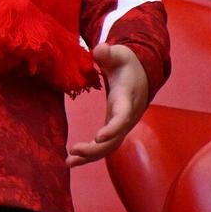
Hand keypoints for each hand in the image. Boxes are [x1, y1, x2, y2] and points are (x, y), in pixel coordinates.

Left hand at [66, 43, 151, 165]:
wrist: (141, 75)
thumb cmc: (126, 63)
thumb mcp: (120, 54)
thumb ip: (108, 53)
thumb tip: (99, 49)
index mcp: (127, 98)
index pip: (123, 116)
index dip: (113, 128)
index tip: (99, 137)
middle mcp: (127, 116)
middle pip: (115, 139)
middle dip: (96, 149)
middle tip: (74, 152)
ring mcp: (121, 125)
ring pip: (110, 147)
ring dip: (90, 157)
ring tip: (69, 162)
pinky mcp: (114, 128)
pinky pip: (104, 146)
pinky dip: (90, 154)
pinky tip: (72, 160)